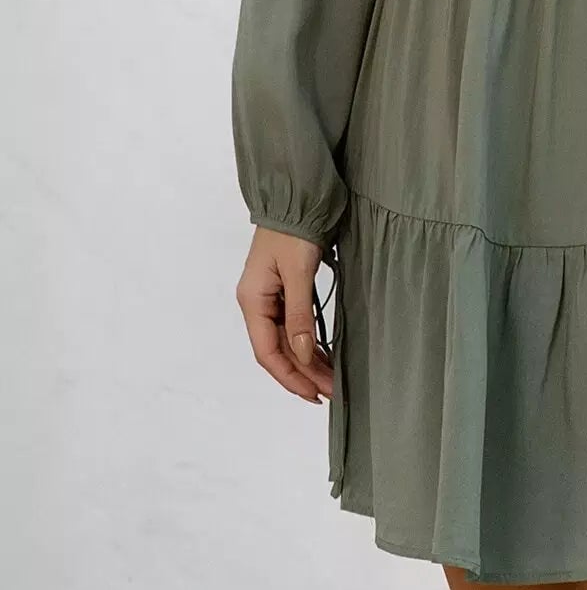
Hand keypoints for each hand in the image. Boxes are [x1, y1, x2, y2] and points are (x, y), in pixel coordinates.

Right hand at [236, 227, 334, 402]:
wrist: (296, 196)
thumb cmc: (293, 229)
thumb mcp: (298, 272)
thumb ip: (299, 314)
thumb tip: (303, 355)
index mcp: (252, 300)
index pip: (267, 352)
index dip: (290, 377)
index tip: (314, 393)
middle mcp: (257, 302)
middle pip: (277, 350)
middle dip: (303, 373)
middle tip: (331, 391)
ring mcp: (269, 297)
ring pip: (286, 340)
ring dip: (307, 361)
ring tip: (330, 380)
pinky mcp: (284, 289)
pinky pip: (293, 325)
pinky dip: (307, 342)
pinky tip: (323, 355)